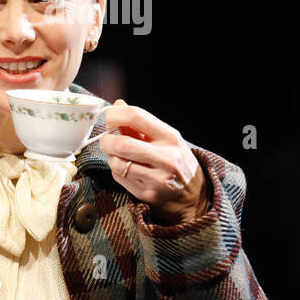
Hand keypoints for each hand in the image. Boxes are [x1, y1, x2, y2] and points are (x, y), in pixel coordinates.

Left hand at [98, 99, 208, 223]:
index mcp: (170, 137)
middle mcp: (166, 157)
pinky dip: (117, 171)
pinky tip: (128, 170)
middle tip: (106, 141)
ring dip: (111, 157)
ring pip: (116, 163)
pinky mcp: (147, 194)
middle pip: (121, 144)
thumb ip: (140, 124)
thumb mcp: (165, 138)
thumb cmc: (175, 159)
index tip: (110, 119)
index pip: (137, 116)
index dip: (115, 115)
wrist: (193, 193)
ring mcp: (157, 178)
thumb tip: (118, 106)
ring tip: (119, 156)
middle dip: (106, 141)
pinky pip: (118, 177)